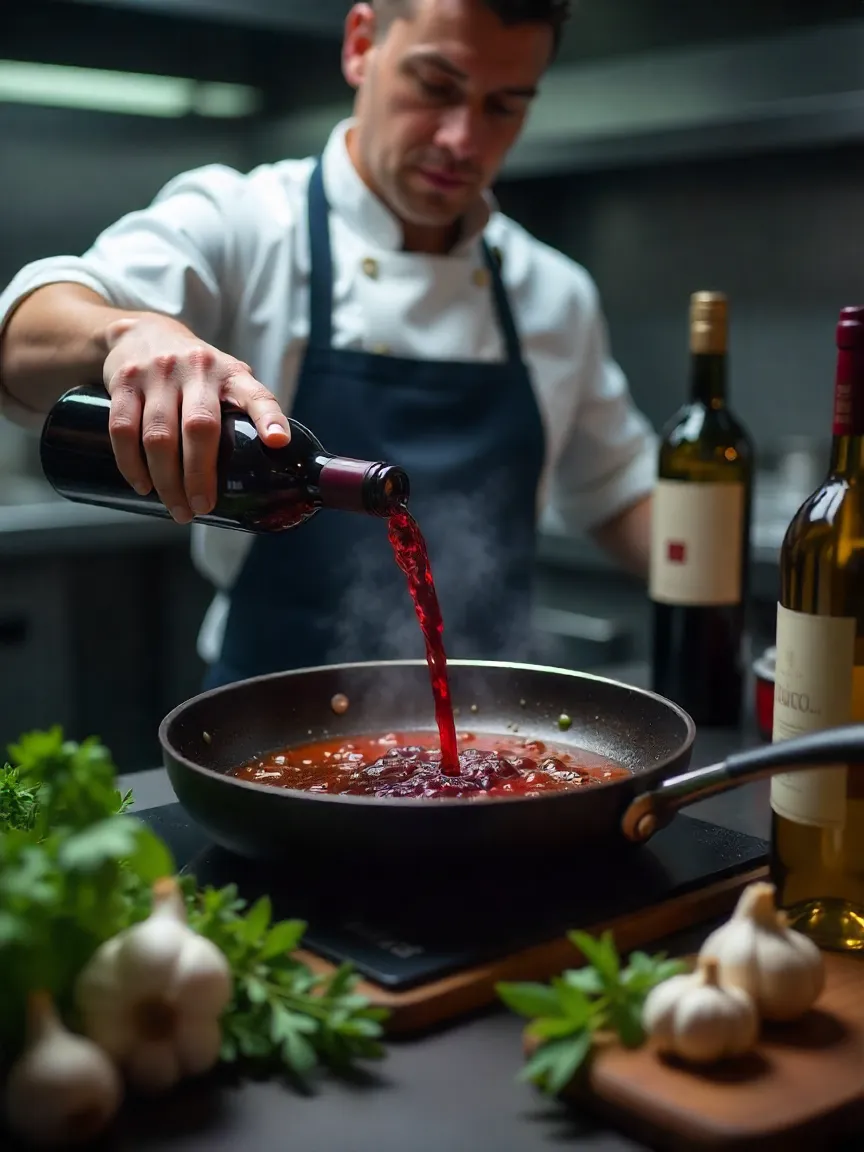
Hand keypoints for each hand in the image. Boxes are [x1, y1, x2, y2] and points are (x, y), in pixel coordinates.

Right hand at [102, 315, 289, 522]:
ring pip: (159, 435)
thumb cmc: (194, 371)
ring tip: (177, 508)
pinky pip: (123, 429)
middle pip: (199, 427)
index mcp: (231, 374)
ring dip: (166, 479)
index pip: (256, 395)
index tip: (278, 442)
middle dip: (200, 475)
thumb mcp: (225, 379)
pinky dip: (131, 464)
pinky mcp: (124, 382)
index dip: (269, 418)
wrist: (141, 332)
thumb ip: (242, 413)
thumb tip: (265, 468)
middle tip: (202, 507)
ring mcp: (158, 374)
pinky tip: (143, 485)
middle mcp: (197, 370)